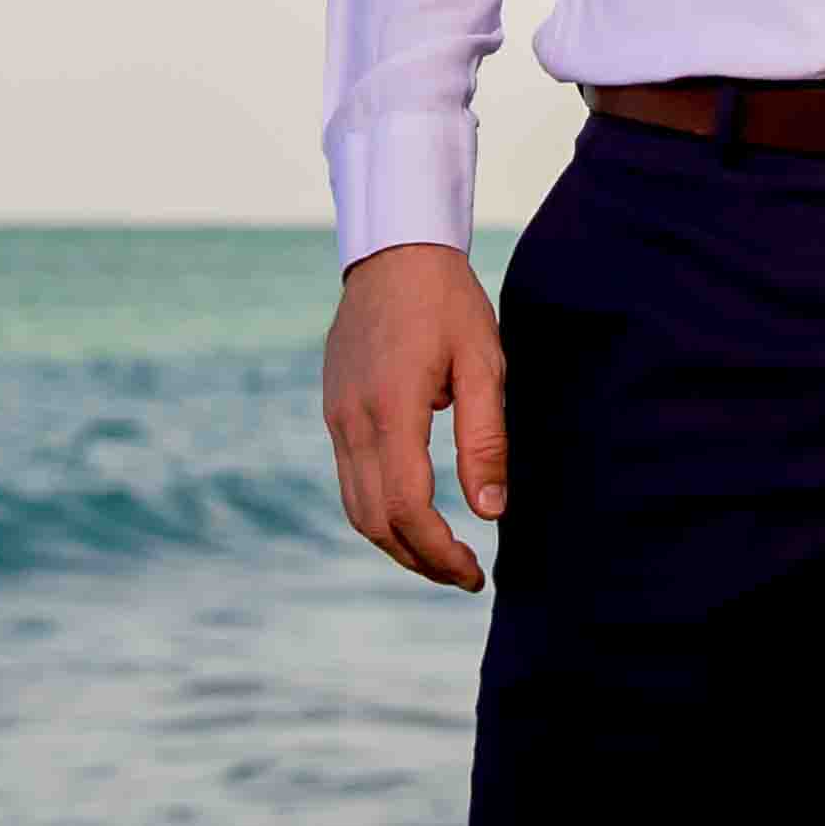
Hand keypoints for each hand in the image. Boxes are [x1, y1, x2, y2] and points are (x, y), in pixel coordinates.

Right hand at [321, 242, 505, 590]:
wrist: (394, 250)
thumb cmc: (448, 302)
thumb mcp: (484, 363)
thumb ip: (485, 439)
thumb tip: (491, 511)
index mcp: (392, 409)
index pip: (408, 508)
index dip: (439, 552)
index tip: (474, 572)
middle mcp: (353, 420)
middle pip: (375, 520)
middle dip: (419, 559)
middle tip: (463, 575)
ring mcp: (336, 416)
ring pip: (355, 507)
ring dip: (395, 542)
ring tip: (441, 555)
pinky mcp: (334, 409)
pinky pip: (349, 479)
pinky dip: (378, 511)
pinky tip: (413, 513)